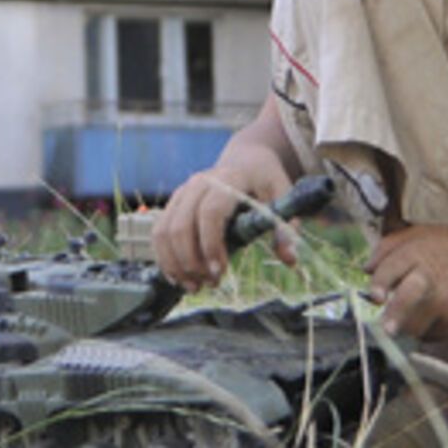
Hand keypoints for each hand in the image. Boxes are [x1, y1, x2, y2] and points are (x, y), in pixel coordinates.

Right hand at [152, 144, 294, 291]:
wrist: (246, 160)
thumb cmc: (265, 180)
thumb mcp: (283, 195)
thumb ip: (285, 226)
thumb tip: (289, 259)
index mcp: (229, 178)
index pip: (211, 212)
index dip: (211, 244)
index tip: (220, 272)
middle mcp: (200, 183)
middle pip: (182, 225)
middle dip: (191, 261)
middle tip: (209, 284)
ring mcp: (183, 192)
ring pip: (164, 230)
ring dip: (175, 264)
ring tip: (194, 286)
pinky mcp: (174, 203)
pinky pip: (159, 232)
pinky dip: (164, 258)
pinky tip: (178, 277)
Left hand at [365, 222, 447, 340]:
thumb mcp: (420, 234)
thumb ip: (389, 247)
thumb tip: (366, 268)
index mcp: (416, 252)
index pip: (390, 268)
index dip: (379, 283)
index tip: (374, 296)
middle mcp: (429, 276)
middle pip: (404, 299)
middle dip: (392, 315)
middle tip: (385, 327)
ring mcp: (444, 299)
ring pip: (415, 324)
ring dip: (406, 326)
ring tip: (403, 323)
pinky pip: (433, 333)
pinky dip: (426, 331)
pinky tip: (429, 319)